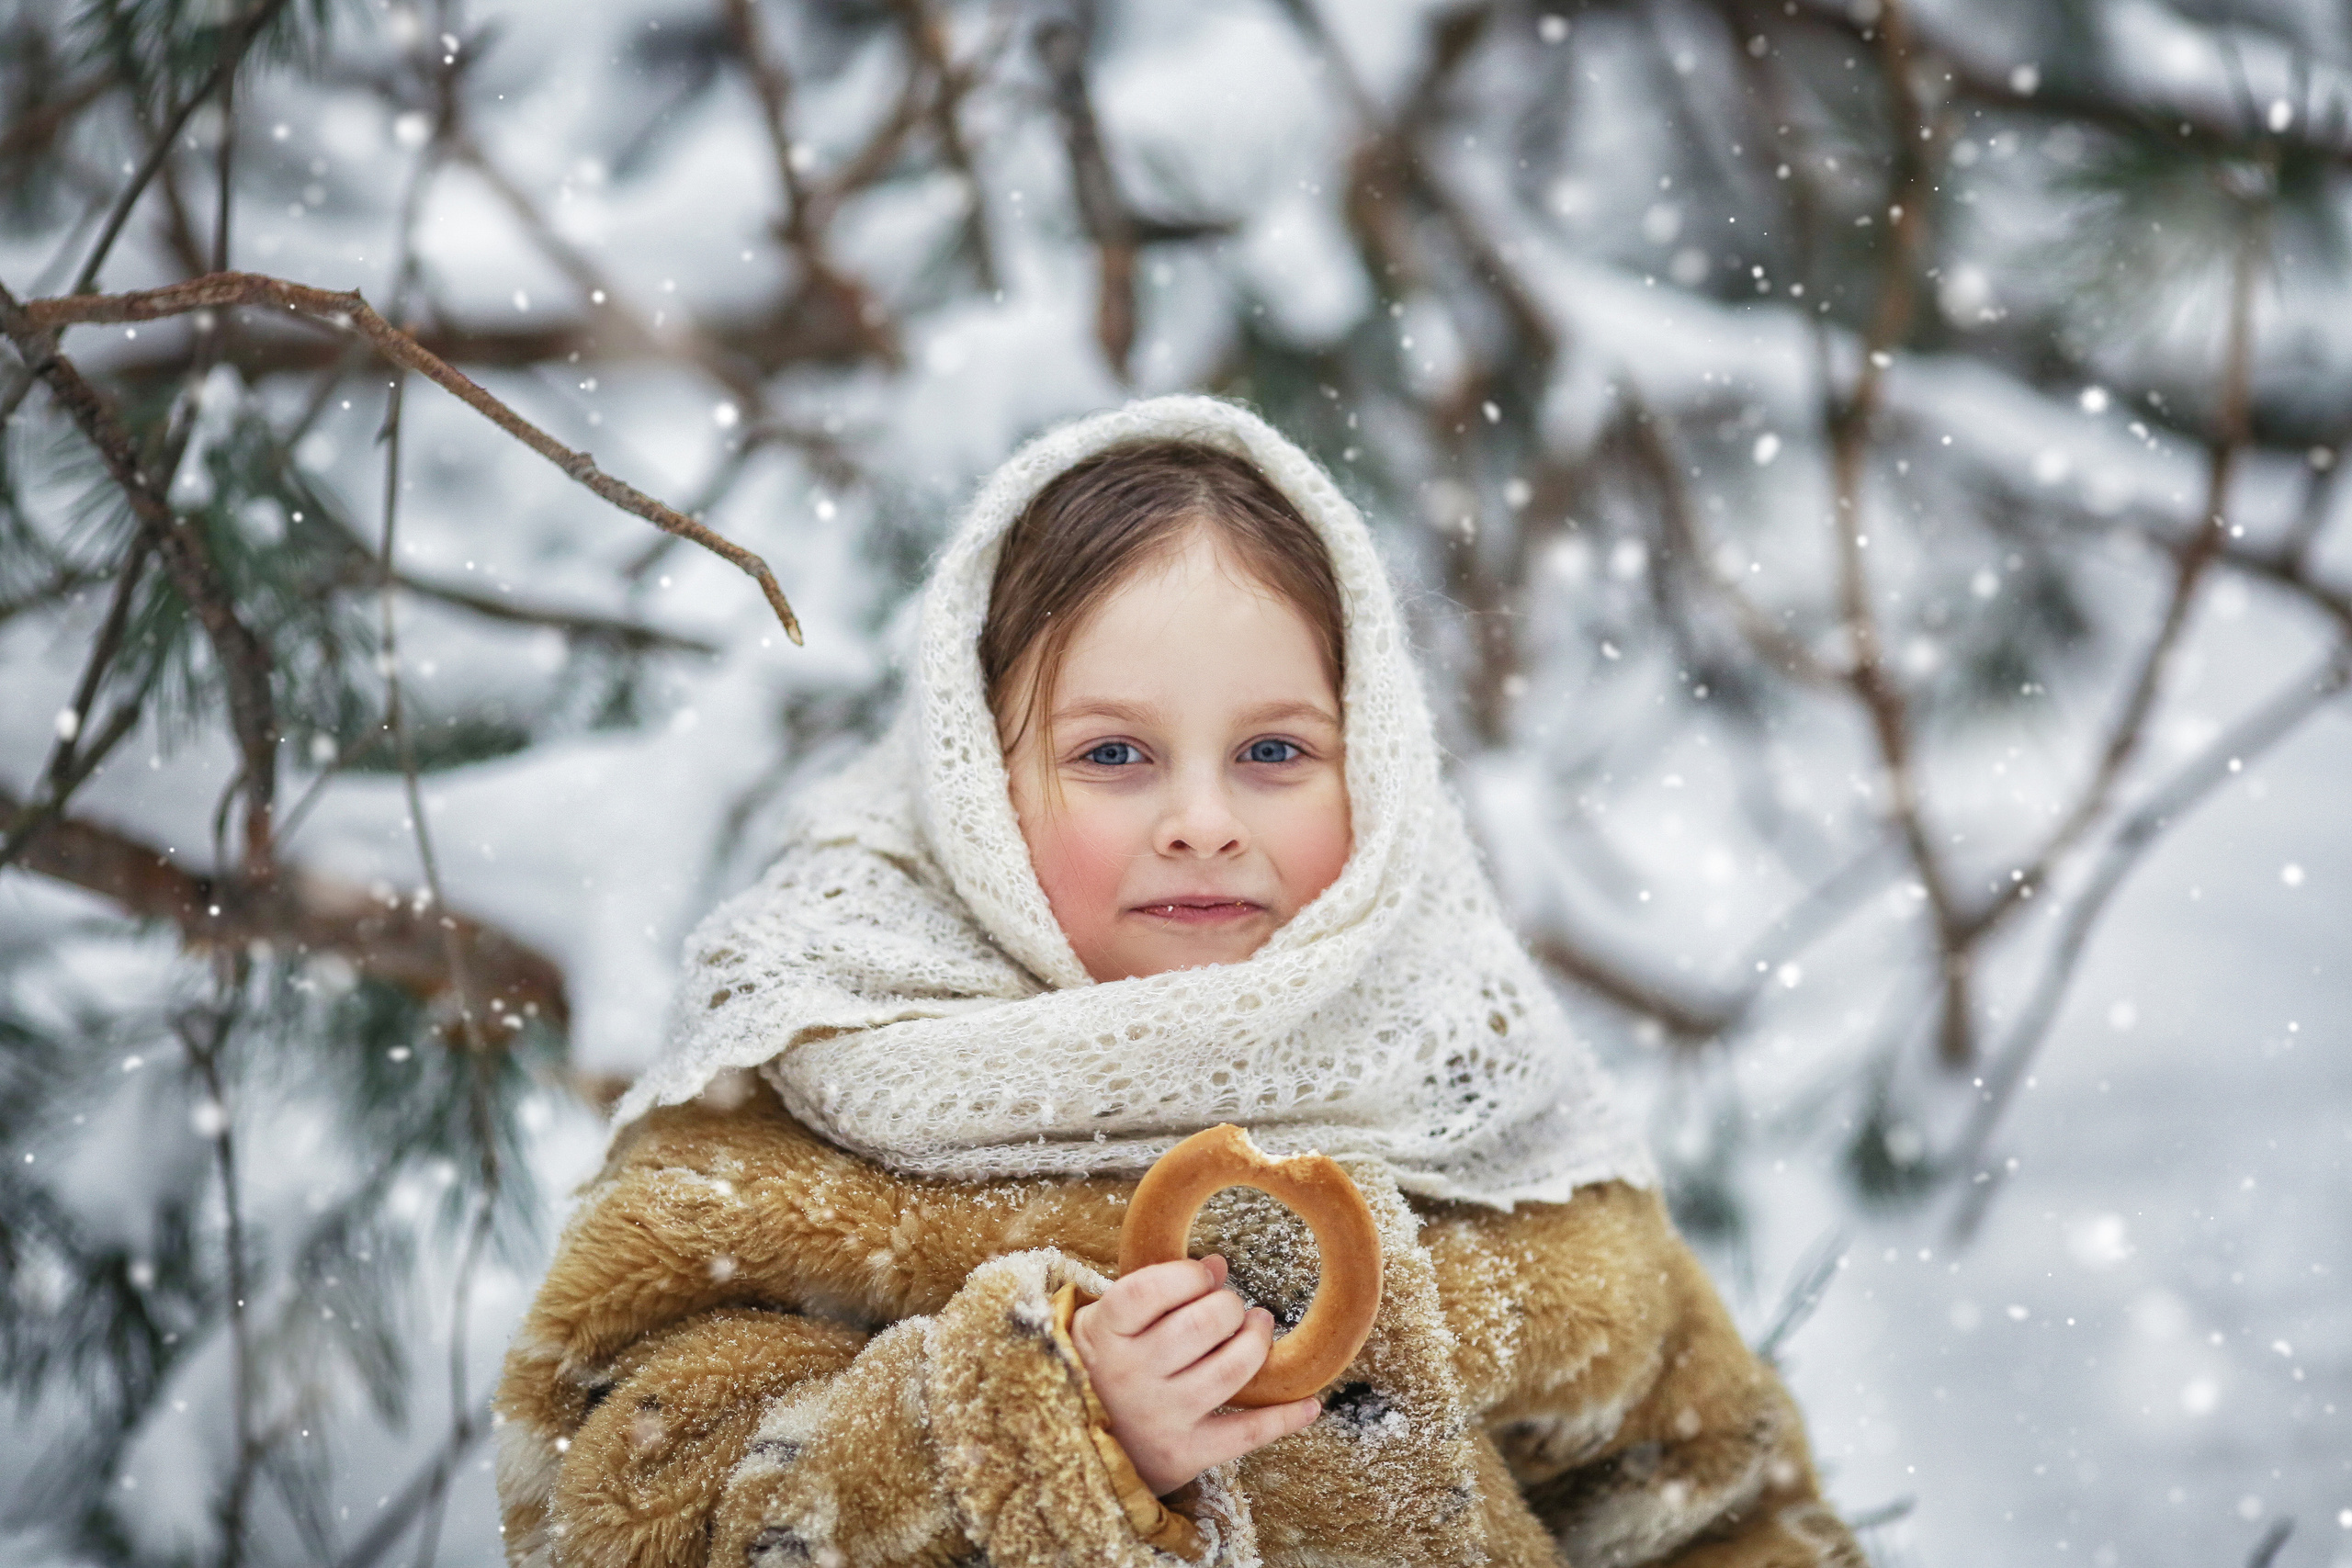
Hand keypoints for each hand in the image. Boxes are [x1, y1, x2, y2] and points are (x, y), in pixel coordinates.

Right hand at [1069, 1254, 1321, 1497]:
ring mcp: (1157, 1417)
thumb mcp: (1106, 1325)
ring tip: (1259, 1329)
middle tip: (1233, 1308)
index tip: (1207, 1274)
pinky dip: (1285, 1417)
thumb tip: (1218, 1265)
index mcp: (1103, 1335)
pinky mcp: (1182, 1454)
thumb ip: (1153, 1292)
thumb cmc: (1101, 1368)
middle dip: (1230, 1307)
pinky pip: (1246, 1433)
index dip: (1188, 1276)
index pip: (1149, 1291)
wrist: (1073, 1449)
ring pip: (1230, 1369)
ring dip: (1257, 1342)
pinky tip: (1310, 1403)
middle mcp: (1128, 1376)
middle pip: (1200, 1325)